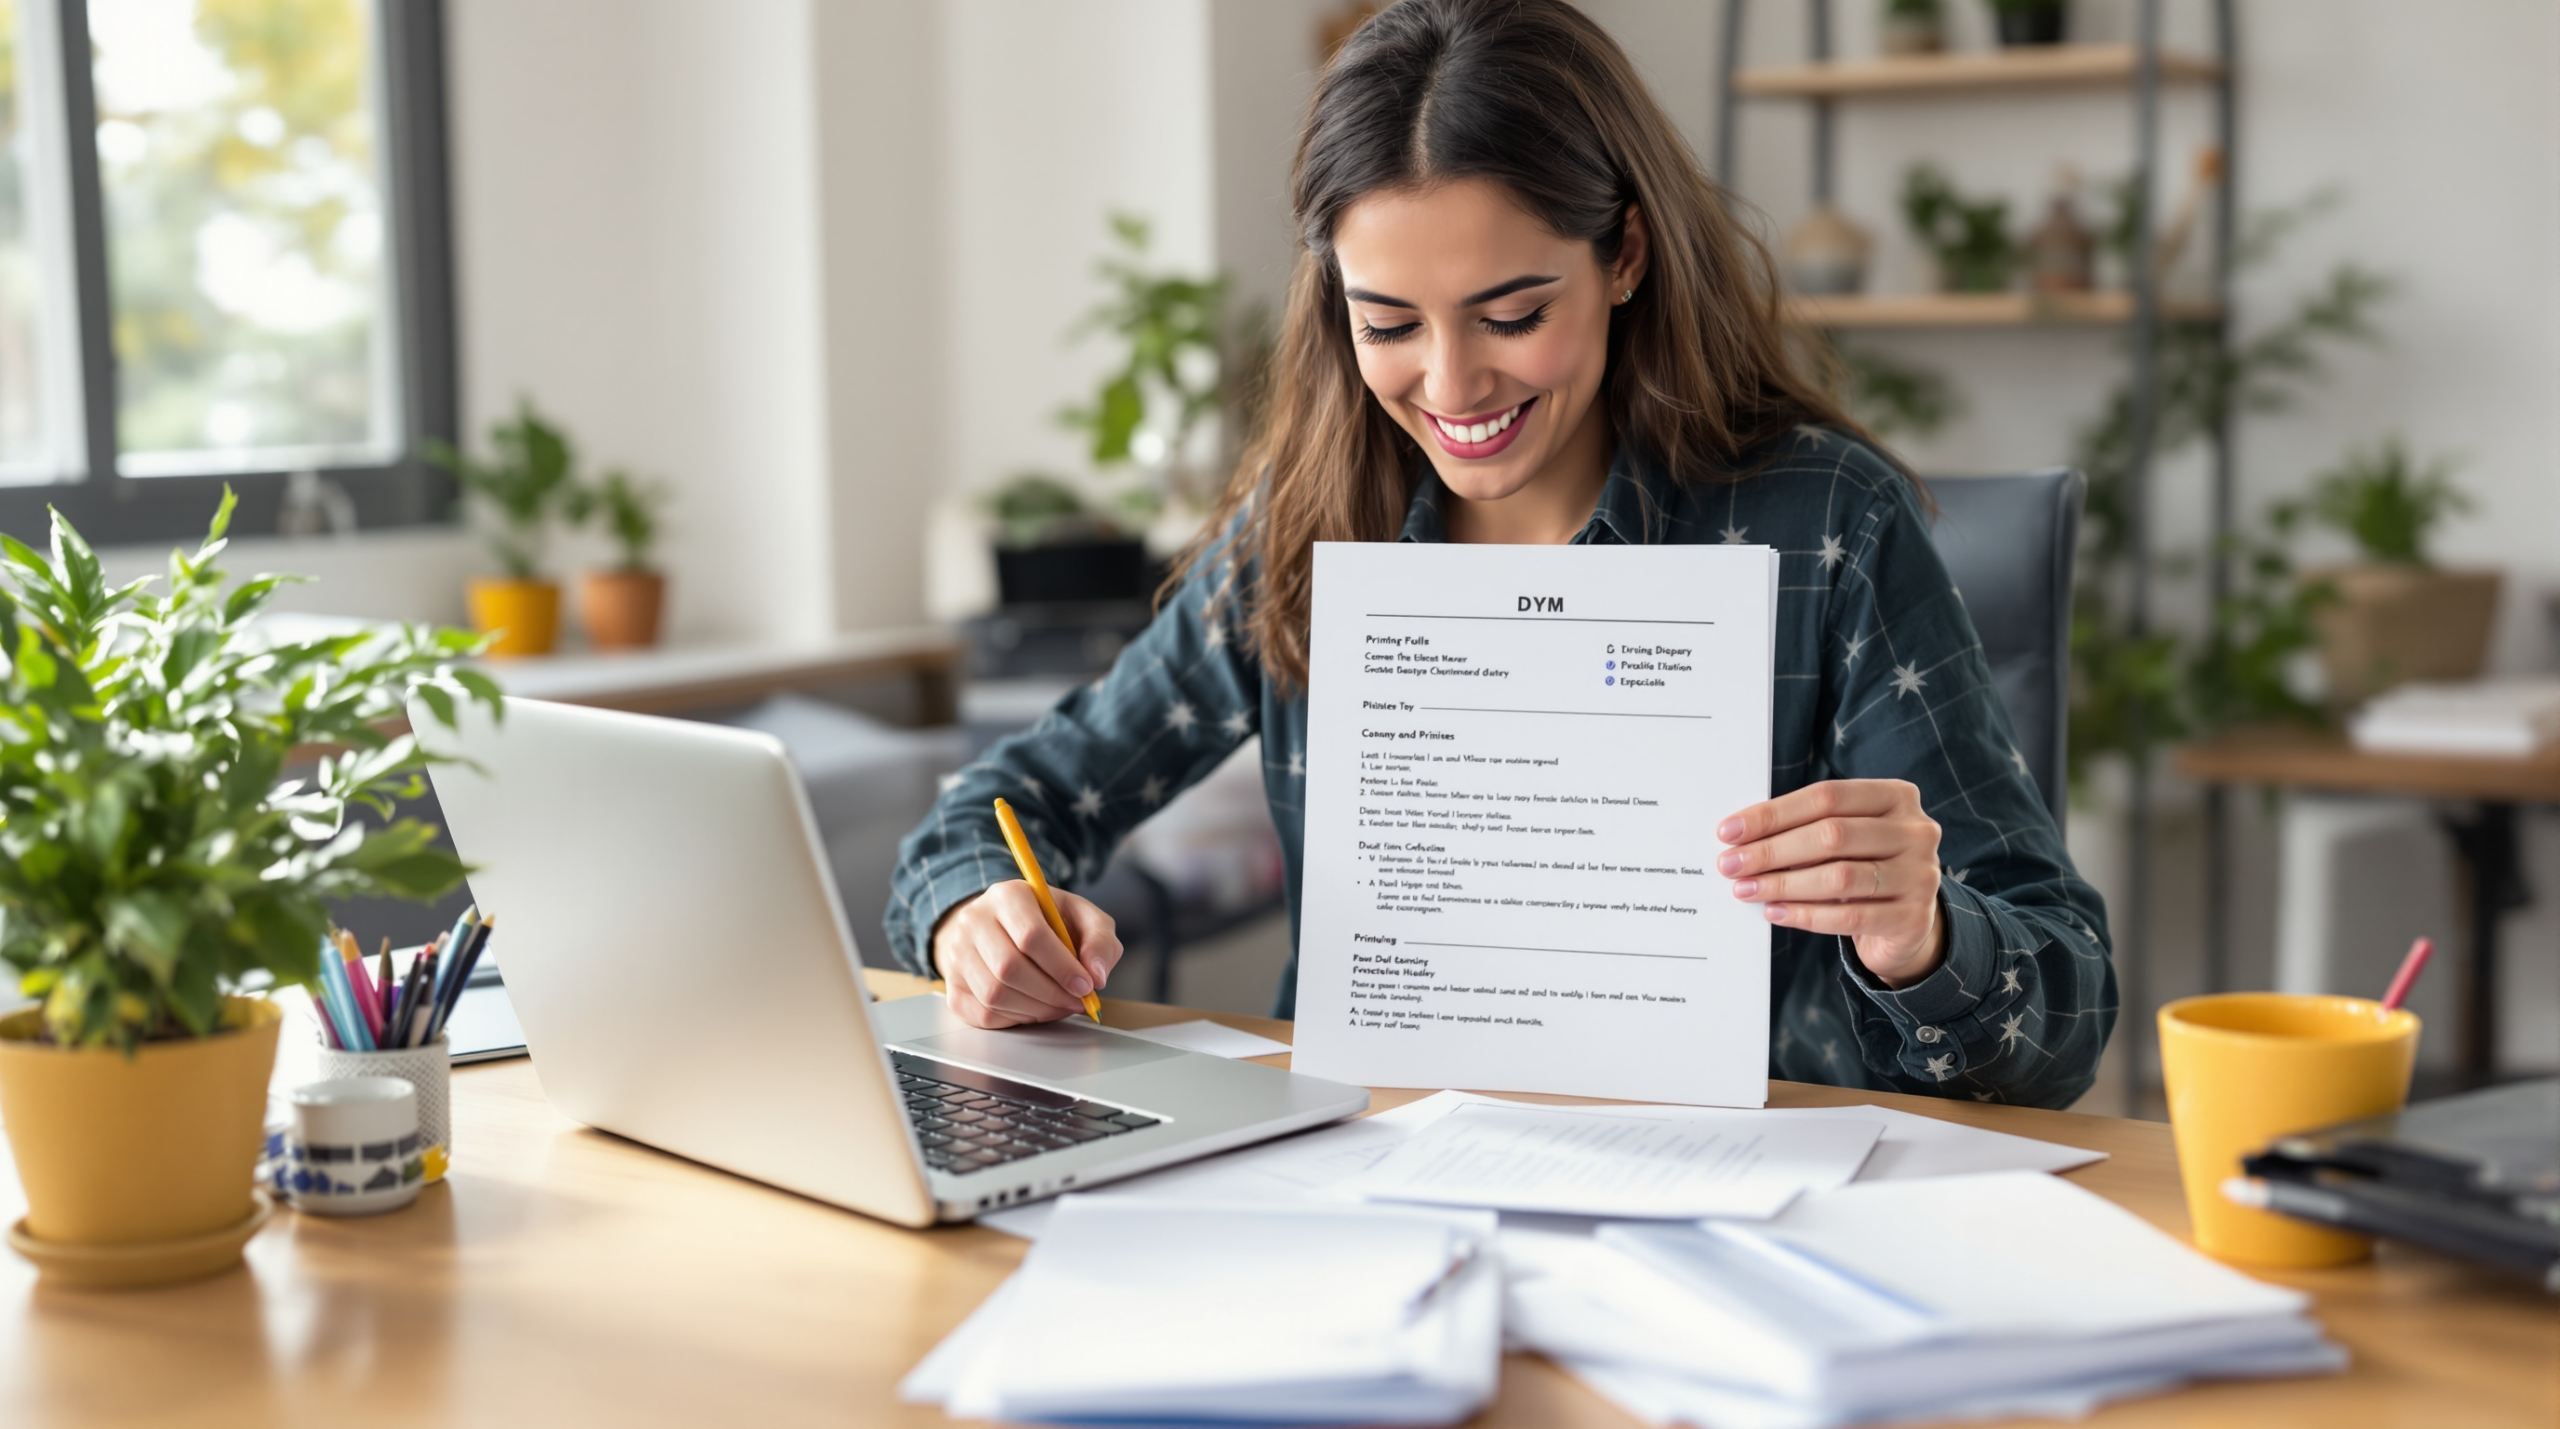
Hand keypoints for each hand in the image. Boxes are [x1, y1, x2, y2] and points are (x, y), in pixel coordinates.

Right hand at [931, 882, 1124, 1027]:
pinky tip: (1035, 1008)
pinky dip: (1016, 1019)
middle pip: (1008, 968)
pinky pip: (983, 1014)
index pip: (1030, 935)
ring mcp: (957, 953)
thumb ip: (1099, 940)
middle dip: (1051, 994)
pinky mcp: (953, 985)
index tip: (1086, 986)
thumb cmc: (1049, 922)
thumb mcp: (1083, 917)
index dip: (1062, 967)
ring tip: (1059, 1005)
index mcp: (1008, 895)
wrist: (1003, 926)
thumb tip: (1097, 976)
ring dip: (1036, 1009)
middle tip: (1077, 1002)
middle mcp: (974, 920)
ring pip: (994, 995)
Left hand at [1717, 779, 1945, 987]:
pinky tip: (1775, 912)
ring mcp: (1920, 875)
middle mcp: (1916, 831)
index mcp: (1896, 797)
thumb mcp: (1846, 838)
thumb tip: (1741, 836)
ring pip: (1839, 877)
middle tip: (1731, 865)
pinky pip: (1849, 917)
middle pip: (1832, 834)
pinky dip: (1805, 915)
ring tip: (1746, 889)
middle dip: (1772, 850)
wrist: (1908, 922)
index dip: (1774, 813)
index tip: (1730, 831)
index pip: (1827, 797)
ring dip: (1783, 884)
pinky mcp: (1913, 918)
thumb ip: (1808, 827)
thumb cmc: (1864, 866)